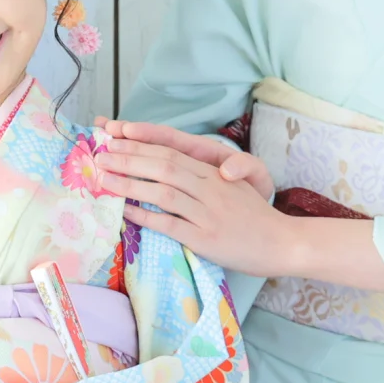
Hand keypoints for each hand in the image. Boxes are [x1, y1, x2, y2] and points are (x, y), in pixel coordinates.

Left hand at [95, 122, 285, 276]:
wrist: (283, 243)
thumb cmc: (254, 216)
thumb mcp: (232, 188)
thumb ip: (203, 177)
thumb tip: (167, 170)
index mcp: (214, 172)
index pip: (171, 151)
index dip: (141, 144)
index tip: (115, 140)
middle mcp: (210, 187)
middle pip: (163, 166)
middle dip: (128, 159)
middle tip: (101, 156)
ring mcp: (208, 212)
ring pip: (163, 191)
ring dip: (129, 184)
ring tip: (104, 180)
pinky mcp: (206, 238)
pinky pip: (169, 224)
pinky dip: (144, 216)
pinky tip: (125, 212)